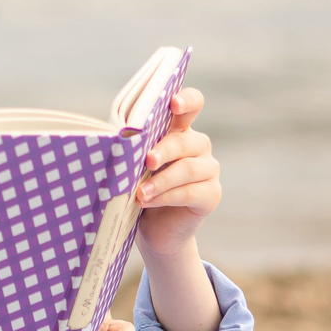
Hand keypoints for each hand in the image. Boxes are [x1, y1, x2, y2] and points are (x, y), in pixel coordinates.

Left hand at [133, 88, 220, 258]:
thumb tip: (118, 142)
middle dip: (164, 150)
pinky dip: (167, 197)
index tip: (174, 103)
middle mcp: (198, 146)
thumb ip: (135, 151)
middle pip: (185, 141)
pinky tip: (148, 201)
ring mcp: (209, 170)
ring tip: (140, 192)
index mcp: (179, 130)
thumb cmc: (141, 189)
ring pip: (188, 168)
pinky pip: (191, 192)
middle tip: (147, 161)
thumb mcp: (136, 167)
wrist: (155, 229)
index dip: (187, 101)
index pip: (192, 105)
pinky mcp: (212, 195)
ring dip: (161, 180)